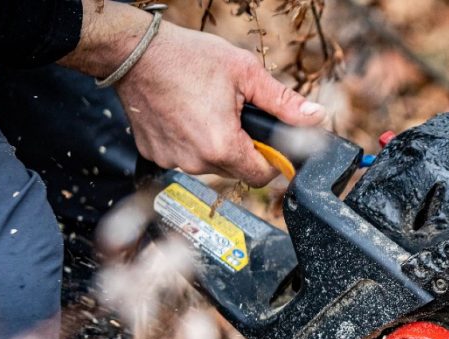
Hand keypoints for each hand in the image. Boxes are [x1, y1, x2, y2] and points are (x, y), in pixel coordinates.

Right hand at [59, 2, 324, 185]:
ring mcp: (173, 161)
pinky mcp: (155, 155)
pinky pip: (185, 157)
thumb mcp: (245, 73)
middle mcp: (196, 161)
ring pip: (211, 164)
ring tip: (207, 110)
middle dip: (244, 147)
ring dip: (217, 144)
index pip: (262, 176)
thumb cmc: (187, 58)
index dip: (271, 160)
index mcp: (223, 146)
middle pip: (237, 170)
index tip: (269, 141)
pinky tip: (185, 115)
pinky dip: (191, 141)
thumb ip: (283, 102)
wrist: (132, 52)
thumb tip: (316, 116)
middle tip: (235, 115)